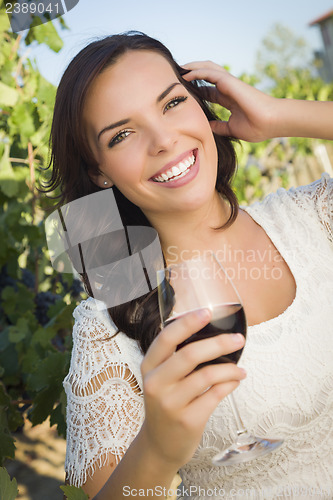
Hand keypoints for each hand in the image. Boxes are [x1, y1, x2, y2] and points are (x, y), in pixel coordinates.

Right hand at [140, 308, 245, 468]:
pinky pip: (215, 395)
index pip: (166, 338)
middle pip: (189, 355)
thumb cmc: (166, 402)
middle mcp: (156, 384)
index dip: (187, 322)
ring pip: (207, 376)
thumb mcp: (161, 378)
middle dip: (219, 343)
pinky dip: (230, 384)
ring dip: (230, 368)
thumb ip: (175, 356)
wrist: (160, 445)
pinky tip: (235, 380)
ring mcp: (170, 404)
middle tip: (239, 339)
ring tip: (240, 369)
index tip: (208, 311)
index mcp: (149, 366)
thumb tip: (212, 331)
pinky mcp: (187, 421)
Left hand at [182, 61, 276, 141]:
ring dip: (192, 68)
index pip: (208, 92)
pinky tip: (186, 74)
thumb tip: (206, 127)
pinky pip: (209, 72)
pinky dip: (197, 71)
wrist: (270, 122)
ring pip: (207, 68)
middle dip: (192, 75)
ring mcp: (229, 83)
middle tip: (177, 77)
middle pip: (206, 76)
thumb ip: (219, 126)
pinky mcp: (229, 81)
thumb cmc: (257, 127)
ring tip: (179, 69)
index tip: (182, 93)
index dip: (195, 90)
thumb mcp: (232, 129)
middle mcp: (228, 89)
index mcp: (229, 99)